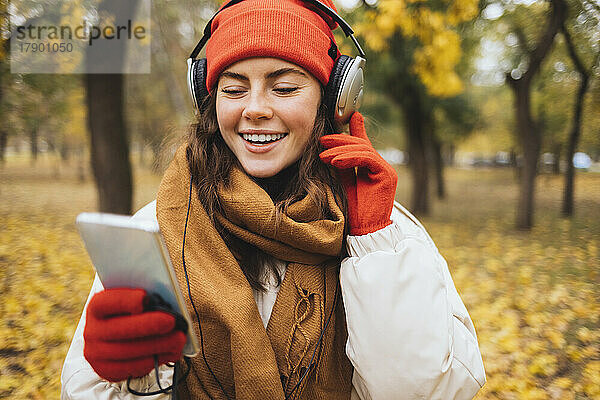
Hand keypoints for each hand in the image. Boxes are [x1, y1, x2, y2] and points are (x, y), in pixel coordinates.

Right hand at [83, 288, 186, 381]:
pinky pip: (132, 368)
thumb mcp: (133, 300)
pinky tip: (170, 352)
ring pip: (129, 351)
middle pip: (120, 329)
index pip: (108, 302)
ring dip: (158, 345)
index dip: (125, 300)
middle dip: (149, 325)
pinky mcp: (107, 370)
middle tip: (172, 322)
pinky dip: (154, 360)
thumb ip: (145, 299)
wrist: (114, 337)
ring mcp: (97, 353)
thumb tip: (165, 303)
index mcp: (97, 306)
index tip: (145, 298)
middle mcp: (93, 330)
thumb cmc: (130, 313)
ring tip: (179, 339)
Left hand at [319, 112, 397, 235]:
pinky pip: (368, 159)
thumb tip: (332, 150)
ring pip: (363, 150)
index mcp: (371, 168)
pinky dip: (350, 158)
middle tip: (321, 141)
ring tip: (323, 156)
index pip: (362, 144)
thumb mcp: (343, 182)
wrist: (363, 231)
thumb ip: (341, 165)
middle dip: (339, 140)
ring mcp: (386, 170)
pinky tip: (335, 161)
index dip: (355, 128)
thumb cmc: (352, 212)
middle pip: (361, 145)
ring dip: (340, 150)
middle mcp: (381, 167)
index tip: (345, 115)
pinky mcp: (387, 175)